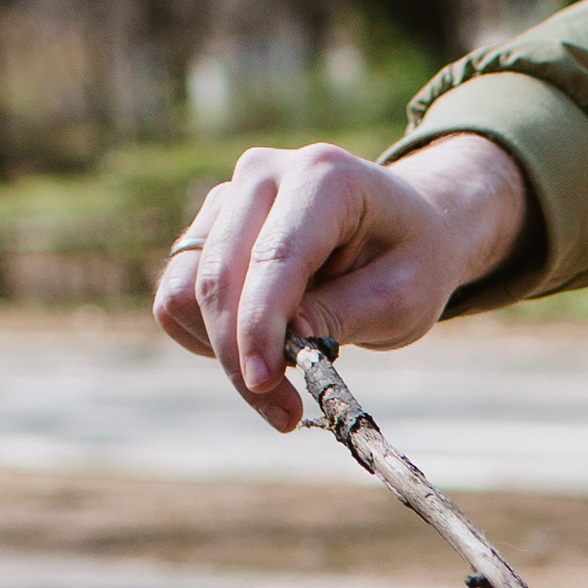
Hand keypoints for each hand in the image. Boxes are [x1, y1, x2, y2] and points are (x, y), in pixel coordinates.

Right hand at [152, 134, 528, 431]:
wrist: (405, 228)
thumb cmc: (410, 259)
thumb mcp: (403, 296)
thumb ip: (341, 314)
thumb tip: (281, 341)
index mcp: (324, 176)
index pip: (274, 257)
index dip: (260, 327)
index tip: (265, 385)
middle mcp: (263, 174)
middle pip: (217, 276)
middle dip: (238, 354)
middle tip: (283, 413)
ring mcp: (227, 197)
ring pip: (185, 290)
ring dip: (222, 349)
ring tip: (284, 370)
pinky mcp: (205, 229)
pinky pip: (177, 298)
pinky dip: (207, 337)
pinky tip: (260, 344)